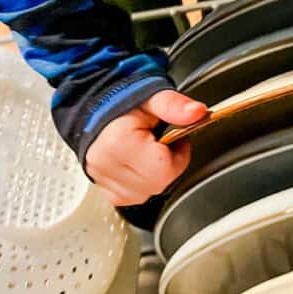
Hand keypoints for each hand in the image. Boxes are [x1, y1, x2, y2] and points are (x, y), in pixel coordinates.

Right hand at [85, 90, 207, 205]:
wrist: (95, 105)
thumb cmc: (123, 101)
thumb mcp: (153, 97)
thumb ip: (175, 105)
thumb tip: (197, 112)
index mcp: (120, 142)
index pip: (166, 168)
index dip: (178, 154)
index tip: (173, 138)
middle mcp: (106, 164)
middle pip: (157, 183)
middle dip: (166, 165)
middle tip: (159, 143)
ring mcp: (101, 177)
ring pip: (146, 192)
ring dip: (153, 175)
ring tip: (145, 151)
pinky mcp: (100, 186)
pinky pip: (131, 196)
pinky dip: (139, 183)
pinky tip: (135, 163)